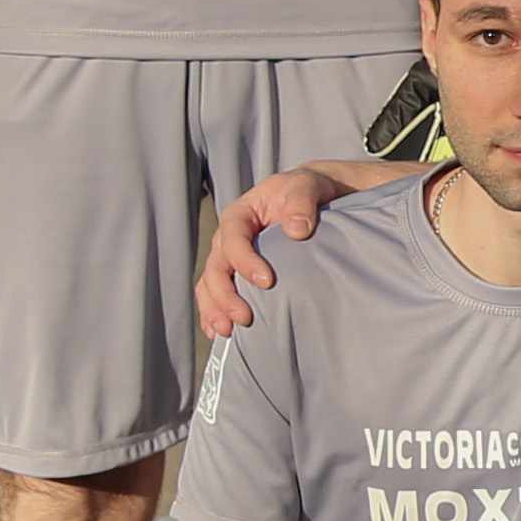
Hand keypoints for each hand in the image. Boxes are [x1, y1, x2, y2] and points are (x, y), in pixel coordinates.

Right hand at [195, 168, 341, 335]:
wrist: (311, 199)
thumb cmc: (306, 190)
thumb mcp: (307, 186)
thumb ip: (301, 202)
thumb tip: (297, 231)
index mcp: (240, 215)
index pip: (232, 238)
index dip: (245, 261)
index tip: (267, 281)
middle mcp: (228, 238)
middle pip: (216, 267)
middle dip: (225, 295)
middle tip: (245, 318)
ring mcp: (229, 258)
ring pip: (209, 285)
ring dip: (215, 309)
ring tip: (228, 332)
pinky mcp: (236, 274)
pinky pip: (215, 295)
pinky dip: (214, 313)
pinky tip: (220, 334)